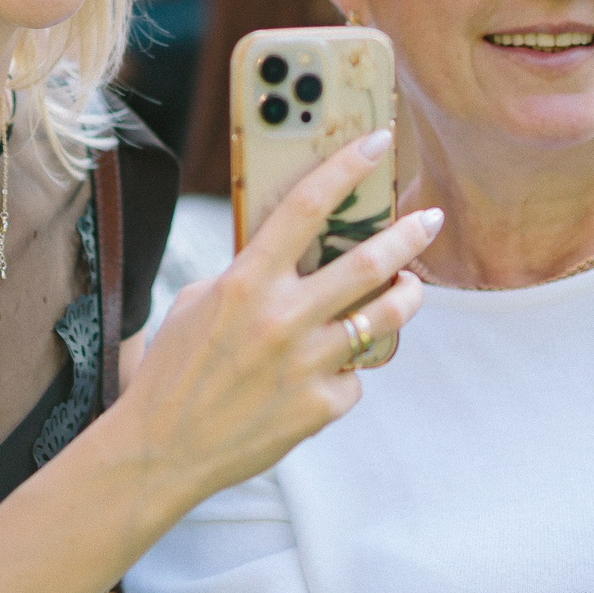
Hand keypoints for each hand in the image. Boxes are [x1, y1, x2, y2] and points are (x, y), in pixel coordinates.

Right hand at [118, 129, 440, 510]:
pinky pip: (354, 375)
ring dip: (405, 296)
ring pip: (384, 317)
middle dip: (408, 236)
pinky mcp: (321, 406)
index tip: (378, 142)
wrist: (164, 449)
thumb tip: (295, 254)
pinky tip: (326, 372)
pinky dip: (346, 369)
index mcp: (246, 282)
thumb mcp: (199, 303)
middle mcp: (282, 318)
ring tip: (409, 288)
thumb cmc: (176, 369)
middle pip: (368, 262)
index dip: (347, 167)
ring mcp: (307, 364)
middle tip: (430, 221)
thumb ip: (249, 274)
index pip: (306, 207)